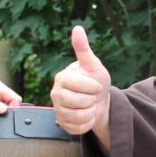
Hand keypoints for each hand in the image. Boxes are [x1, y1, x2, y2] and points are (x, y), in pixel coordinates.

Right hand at [50, 26, 111, 150]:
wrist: (99, 102)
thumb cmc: (96, 81)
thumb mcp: (94, 65)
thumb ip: (84, 49)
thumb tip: (77, 28)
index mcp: (62, 77)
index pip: (79, 85)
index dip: (93, 87)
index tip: (96, 85)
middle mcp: (55, 93)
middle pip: (78, 102)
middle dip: (92, 100)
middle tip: (92, 96)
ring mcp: (57, 109)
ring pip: (78, 116)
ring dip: (91, 112)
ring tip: (90, 106)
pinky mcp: (62, 124)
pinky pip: (78, 128)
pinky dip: (88, 123)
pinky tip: (87, 116)